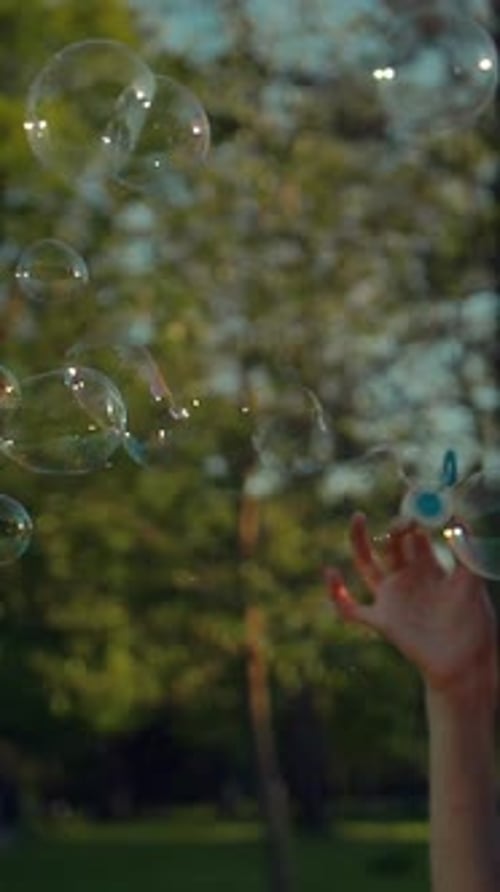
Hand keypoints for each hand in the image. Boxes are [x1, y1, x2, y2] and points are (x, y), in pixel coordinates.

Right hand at [325, 513, 496, 695]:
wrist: (464, 664)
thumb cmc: (473, 625)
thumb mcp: (471, 583)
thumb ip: (465, 553)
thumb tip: (460, 517)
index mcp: (429, 567)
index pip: (416, 536)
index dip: (415, 521)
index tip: (421, 513)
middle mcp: (407, 578)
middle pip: (391, 544)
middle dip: (396, 529)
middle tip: (403, 522)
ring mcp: (391, 598)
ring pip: (366, 564)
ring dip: (359, 540)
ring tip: (358, 517)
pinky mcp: (381, 620)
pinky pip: (351, 608)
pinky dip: (337, 593)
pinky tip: (331, 573)